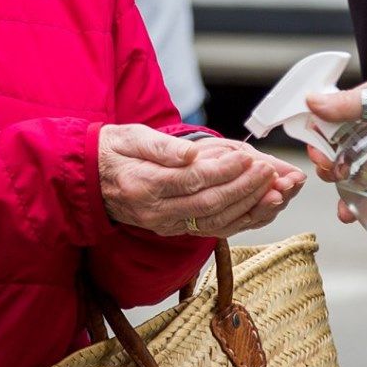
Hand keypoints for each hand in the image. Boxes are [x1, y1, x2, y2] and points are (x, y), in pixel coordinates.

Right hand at [98, 125, 304, 238]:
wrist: (91, 179)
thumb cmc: (114, 150)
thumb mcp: (131, 137)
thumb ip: (161, 147)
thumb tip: (190, 155)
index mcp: (144, 185)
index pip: (192, 180)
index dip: (223, 170)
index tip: (248, 156)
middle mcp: (155, 211)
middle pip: (209, 203)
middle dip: (244, 189)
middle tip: (270, 172)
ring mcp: (165, 224)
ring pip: (215, 220)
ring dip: (249, 207)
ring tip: (275, 191)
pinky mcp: (174, 229)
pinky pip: (212, 229)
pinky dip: (240, 220)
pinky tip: (261, 208)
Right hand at [306, 71, 366, 224]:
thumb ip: (349, 104)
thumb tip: (311, 101)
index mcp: (365, 106)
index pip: (330, 122)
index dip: (317, 137)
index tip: (313, 150)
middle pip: (339, 152)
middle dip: (329, 167)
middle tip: (330, 174)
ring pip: (357, 175)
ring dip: (344, 191)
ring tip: (344, 204)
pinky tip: (359, 214)